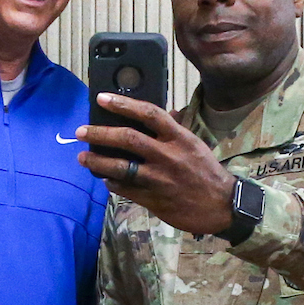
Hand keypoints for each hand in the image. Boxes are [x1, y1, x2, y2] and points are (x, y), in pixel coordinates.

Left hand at [76, 94, 235, 234]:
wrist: (222, 206)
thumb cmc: (206, 172)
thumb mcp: (194, 145)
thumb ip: (175, 129)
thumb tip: (165, 113)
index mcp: (179, 138)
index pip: (148, 113)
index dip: (123, 104)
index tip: (102, 98)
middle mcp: (168, 155)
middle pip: (128, 138)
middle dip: (100, 133)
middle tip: (81, 132)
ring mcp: (159, 179)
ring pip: (121, 167)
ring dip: (97, 161)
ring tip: (82, 157)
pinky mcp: (154, 199)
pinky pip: (125, 189)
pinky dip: (112, 183)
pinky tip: (105, 179)